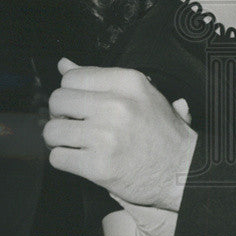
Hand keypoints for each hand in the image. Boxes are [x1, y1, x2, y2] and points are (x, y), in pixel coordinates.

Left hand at [43, 58, 195, 211]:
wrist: (183, 171)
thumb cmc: (163, 133)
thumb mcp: (141, 95)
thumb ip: (101, 78)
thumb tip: (63, 64)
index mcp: (129, 82)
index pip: (72, 77)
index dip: (71, 92)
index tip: (80, 105)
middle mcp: (116, 105)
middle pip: (58, 101)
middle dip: (61, 115)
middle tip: (76, 126)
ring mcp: (106, 136)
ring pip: (52, 131)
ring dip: (60, 140)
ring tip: (78, 144)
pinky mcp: (98, 166)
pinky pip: (57, 158)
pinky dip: (65, 161)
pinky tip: (82, 160)